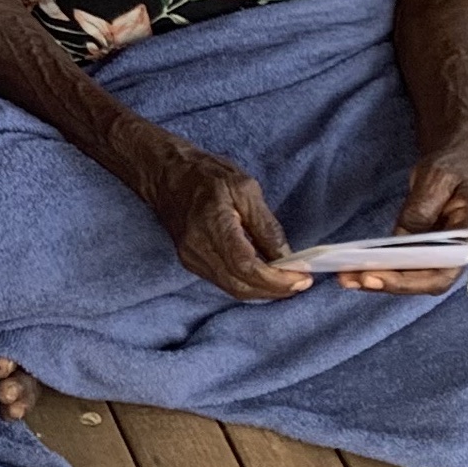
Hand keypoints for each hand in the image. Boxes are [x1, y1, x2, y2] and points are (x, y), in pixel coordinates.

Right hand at [129, 131, 309, 301]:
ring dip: (263, 290)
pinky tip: (265, 276)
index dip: (276, 279)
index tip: (302, 278)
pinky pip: (224, 282)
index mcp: (212, 224)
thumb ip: (266, 226)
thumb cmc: (206, 175)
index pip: (245, 266)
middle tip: (301, 283)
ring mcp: (191, 258)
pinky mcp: (190, 262)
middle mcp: (197, 247)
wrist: (166, 175)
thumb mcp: (245, 189)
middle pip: (239, 285)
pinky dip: (248, 284)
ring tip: (288, 282)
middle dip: (274, 290)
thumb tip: (288, 257)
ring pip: (232, 289)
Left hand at [344, 142, 467, 294]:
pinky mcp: (422, 248)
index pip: (443, 273)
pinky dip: (379, 268)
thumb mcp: (437, 179)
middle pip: (424, 282)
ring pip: (411, 277)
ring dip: (379, 279)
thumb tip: (400, 240)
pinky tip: (353, 268)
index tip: (380, 278)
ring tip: (346, 277)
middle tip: (354, 279)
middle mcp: (459, 252)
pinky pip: (402, 264)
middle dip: (389, 284)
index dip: (412, 282)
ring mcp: (440, 252)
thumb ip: (421, 209)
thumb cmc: (451, 166)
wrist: (453, 159)